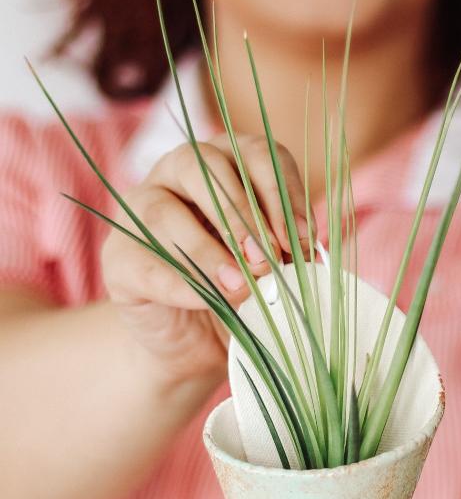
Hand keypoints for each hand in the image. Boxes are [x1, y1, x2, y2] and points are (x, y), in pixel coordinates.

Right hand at [102, 133, 311, 390]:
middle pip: (204, 165)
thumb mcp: (270, 270)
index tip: (301, 238)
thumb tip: (304, 250)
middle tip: (267, 258)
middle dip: (242, 213)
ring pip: (165, 210)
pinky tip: (206, 301)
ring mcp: (139, 213)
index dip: (280, 191)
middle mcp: (177, 175)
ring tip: (239, 286)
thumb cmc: (239, 295)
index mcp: (224, 166)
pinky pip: (144, 263)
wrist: (193, 345)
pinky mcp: (119, 259)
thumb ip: (285, 253)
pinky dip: (179, 284)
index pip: (253, 153)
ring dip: (207, 249)